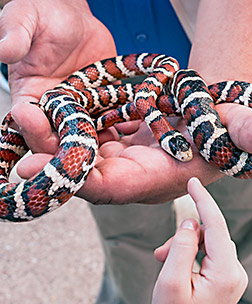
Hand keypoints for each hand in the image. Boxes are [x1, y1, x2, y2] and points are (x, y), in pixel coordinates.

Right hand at [0, 0, 115, 153]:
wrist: (75, 20)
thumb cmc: (45, 17)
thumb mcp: (25, 20)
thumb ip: (15, 37)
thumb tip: (2, 48)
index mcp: (29, 95)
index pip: (27, 120)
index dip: (31, 126)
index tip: (35, 120)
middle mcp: (54, 109)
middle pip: (58, 137)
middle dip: (68, 143)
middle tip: (80, 144)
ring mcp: (80, 110)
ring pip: (87, 134)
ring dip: (98, 140)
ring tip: (109, 138)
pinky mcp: (100, 105)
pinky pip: (110, 120)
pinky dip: (119, 125)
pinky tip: (130, 125)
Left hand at [16, 102, 251, 204]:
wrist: (212, 121)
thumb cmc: (225, 127)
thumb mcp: (236, 127)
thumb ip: (242, 132)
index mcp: (157, 177)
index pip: (113, 186)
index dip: (80, 178)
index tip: (43, 166)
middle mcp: (134, 173)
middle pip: (86, 173)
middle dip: (54, 160)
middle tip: (23, 145)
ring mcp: (124, 158)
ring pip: (84, 155)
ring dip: (56, 141)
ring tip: (30, 118)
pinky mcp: (120, 142)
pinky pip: (91, 139)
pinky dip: (73, 130)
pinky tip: (55, 114)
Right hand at [152, 177, 247, 303]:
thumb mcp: (171, 281)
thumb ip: (182, 246)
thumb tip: (192, 221)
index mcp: (226, 273)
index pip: (215, 224)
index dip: (203, 200)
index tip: (193, 182)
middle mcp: (234, 271)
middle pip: (207, 233)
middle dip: (183, 236)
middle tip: (160, 253)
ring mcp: (230, 274)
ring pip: (205, 241)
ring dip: (183, 245)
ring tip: (165, 260)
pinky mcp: (223, 275)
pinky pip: (206, 251)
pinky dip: (188, 252)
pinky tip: (175, 265)